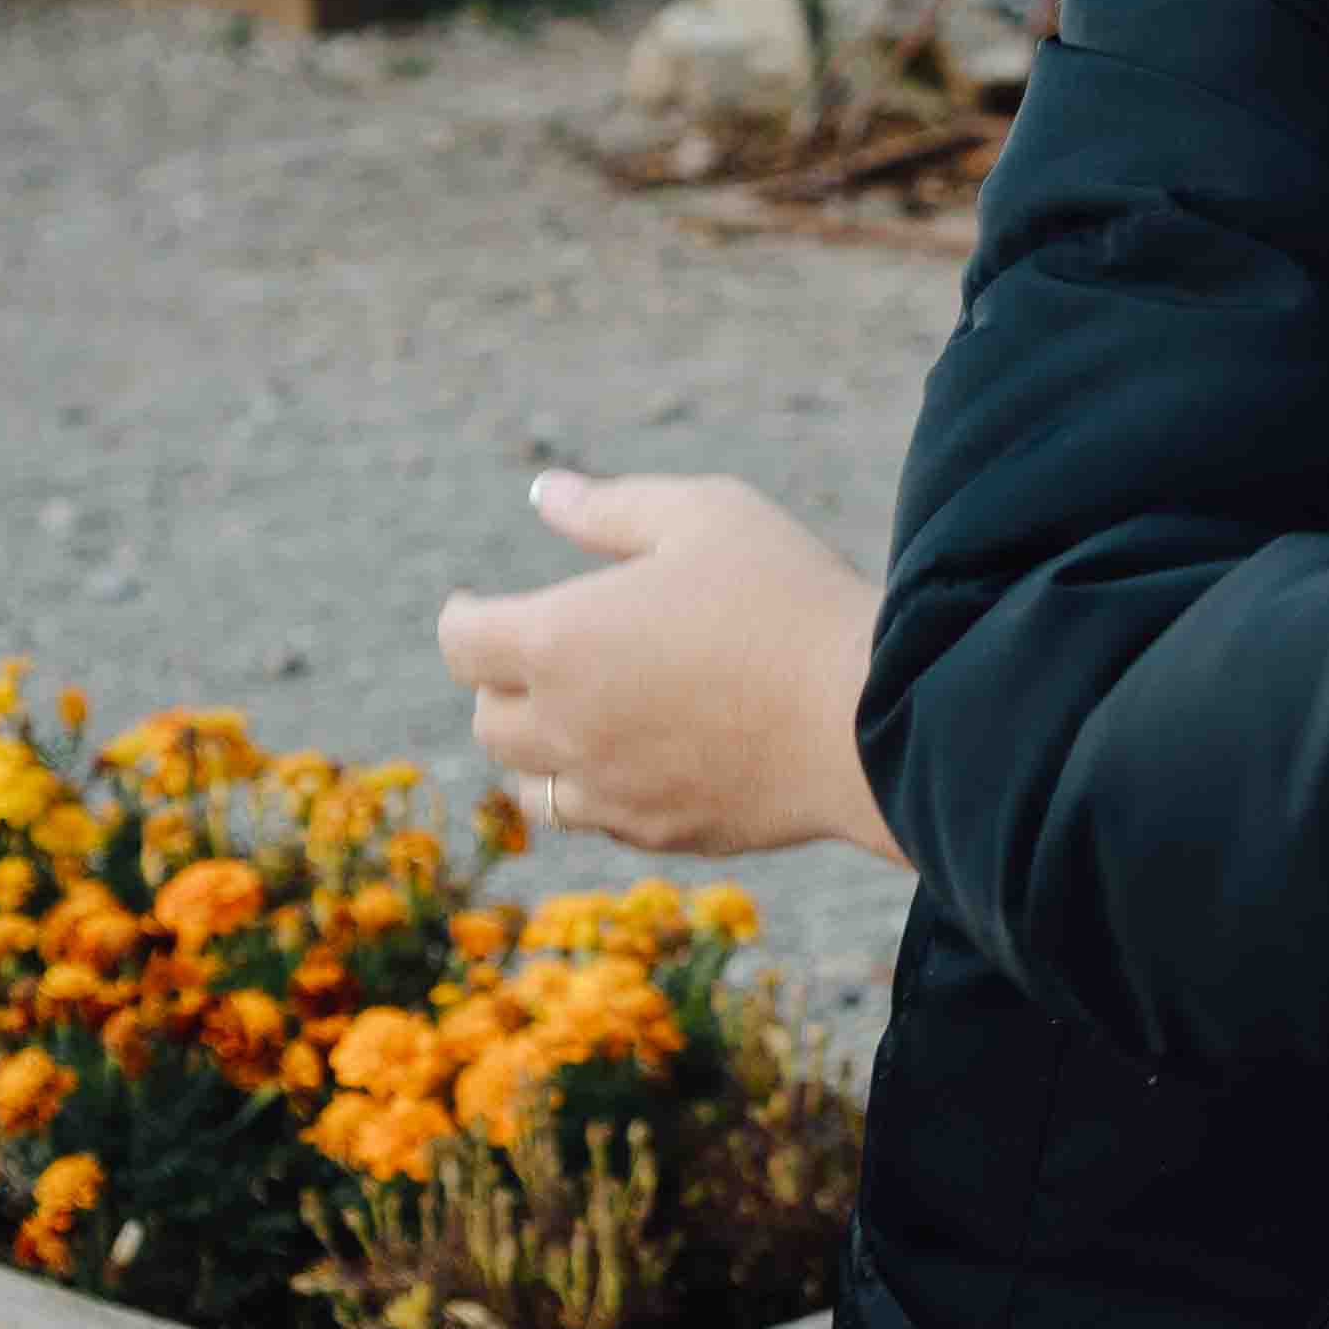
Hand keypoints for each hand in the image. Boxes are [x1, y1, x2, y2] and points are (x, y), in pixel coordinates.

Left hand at [435, 470, 897, 866]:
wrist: (867, 716)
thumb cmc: (787, 598)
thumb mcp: (705, 516)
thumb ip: (611, 508)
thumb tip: (545, 495)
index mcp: (559, 640)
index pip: (461, 642)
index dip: (464, 617)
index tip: (476, 605)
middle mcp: (565, 727)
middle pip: (488, 720)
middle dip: (502, 684)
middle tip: (542, 654)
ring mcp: (608, 791)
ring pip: (531, 785)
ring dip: (541, 748)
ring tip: (583, 713)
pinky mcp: (656, 833)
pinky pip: (595, 818)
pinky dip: (596, 788)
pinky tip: (640, 755)